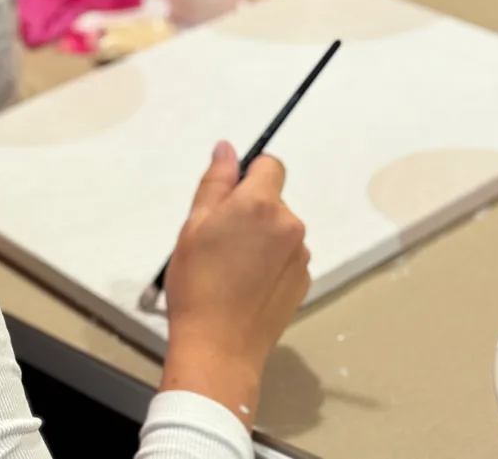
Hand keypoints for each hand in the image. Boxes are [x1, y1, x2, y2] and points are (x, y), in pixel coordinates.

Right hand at [160, 141, 309, 425]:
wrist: (220, 347)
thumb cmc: (198, 285)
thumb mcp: (193, 226)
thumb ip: (215, 182)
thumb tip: (227, 149)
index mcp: (260, 204)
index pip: (270, 164)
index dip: (248, 175)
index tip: (228, 198)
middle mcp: (289, 224)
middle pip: (273, 198)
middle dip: (250, 209)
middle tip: (219, 240)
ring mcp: (301, 254)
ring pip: (279, 228)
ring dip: (261, 236)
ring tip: (231, 266)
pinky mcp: (304, 279)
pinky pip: (287, 255)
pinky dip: (271, 261)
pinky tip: (247, 284)